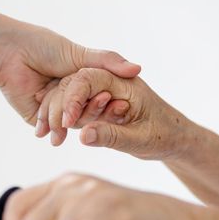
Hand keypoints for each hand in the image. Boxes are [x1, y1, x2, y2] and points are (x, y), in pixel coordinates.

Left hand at [0, 22, 140, 125]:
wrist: (10, 53)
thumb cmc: (43, 47)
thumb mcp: (80, 54)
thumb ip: (108, 61)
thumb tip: (138, 69)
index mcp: (78, 82)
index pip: (99, 99)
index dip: (109, 103)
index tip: (122, 107)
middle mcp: (67, 96)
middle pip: (86, 114)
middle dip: (92, 116)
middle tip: (99, 115)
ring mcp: (53, 108)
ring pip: (68, 123)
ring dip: (71, 125)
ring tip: (70, 123)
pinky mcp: (37, 118)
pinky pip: (49, 129)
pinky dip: (54, 132)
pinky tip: (57, 136)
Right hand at [37, 68, 195, 159]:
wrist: (176, 139)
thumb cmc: (164, 136)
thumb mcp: (140, 140)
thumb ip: (112, 136)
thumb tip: (83, 136)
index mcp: (124, 83)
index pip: (89, 79)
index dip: (73, 99)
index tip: (65, 122)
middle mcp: (110, 83)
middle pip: (74, 85)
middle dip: (57, 106)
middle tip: (46, 132)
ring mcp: (102, 93)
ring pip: (69, 95)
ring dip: (54, 112)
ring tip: (43, 133)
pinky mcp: (97, 105)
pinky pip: (74, 107)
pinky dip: (60, 118)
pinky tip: (48, 132)